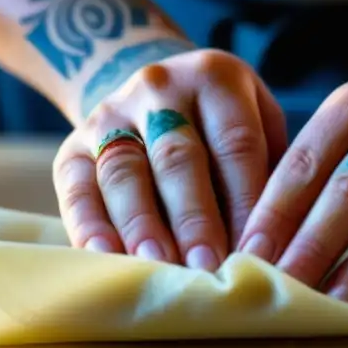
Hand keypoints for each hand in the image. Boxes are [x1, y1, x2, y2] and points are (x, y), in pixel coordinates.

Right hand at [53, 46, 287, 270]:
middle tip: (208, 268)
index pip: (236, 143)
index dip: (246, 201)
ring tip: (158, 267)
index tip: (256, 251)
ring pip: (124, 173)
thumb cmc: (223, 128)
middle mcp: (159, 90)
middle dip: (194, 218)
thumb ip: (270, 169)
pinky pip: (77, 189)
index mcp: (216, 79)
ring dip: (142, 225)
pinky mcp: (71, 148)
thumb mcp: (258, 122)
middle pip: (177, 157)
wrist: (151, 95)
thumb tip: (275, 243)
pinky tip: (107, 261)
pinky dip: (89, 228)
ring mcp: (109, 117)